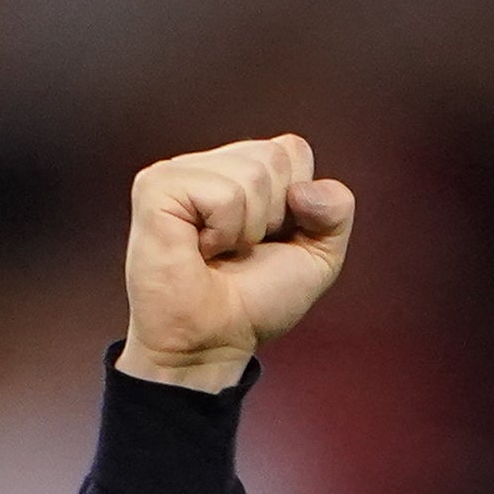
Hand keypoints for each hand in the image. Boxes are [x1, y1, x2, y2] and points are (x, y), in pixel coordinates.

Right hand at [119, 135, 355, 391]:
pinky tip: (200, 251)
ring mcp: (179, 171)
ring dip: (248, 230)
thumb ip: (336, 212)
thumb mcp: (318, 258)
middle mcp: (209, 163)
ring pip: (253, 174)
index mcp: (241, 170)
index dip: (298, 203)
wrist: (212, 343)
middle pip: (276, 155)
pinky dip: (224, 233)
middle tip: (240, 250)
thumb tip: (305, 189)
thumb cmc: (252, 303)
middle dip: (274, 216)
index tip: (270, 240)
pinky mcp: (157, 186)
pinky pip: (224, 195)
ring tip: (218, 253)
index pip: (293, 149)